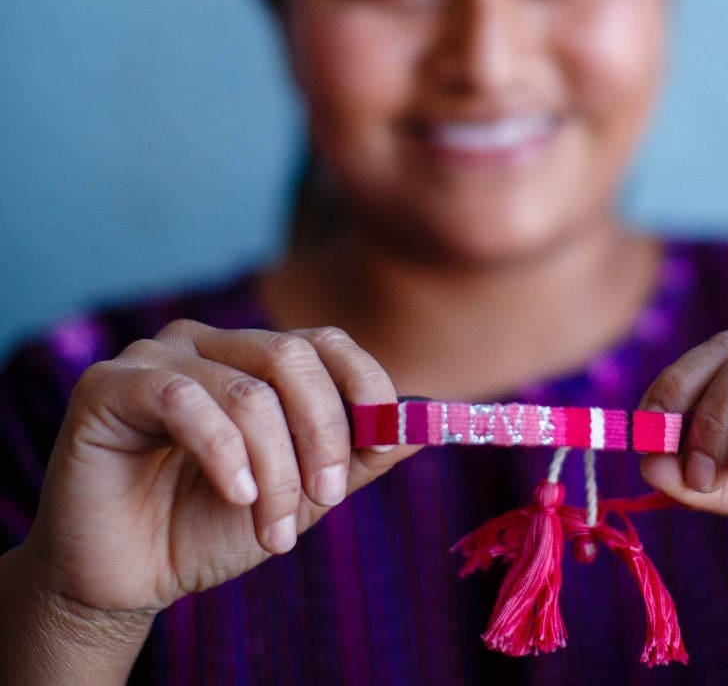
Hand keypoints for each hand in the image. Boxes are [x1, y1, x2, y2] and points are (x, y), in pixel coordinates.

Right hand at [21, 320, 415, 617]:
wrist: (128, 577)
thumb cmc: (211, 527)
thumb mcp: (302, 494)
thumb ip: (357, 456)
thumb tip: (423, 427)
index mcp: (256, 357)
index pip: (326, 343)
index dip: (366, 386)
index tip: (384, 444)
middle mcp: (210, 343)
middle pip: (294, 358)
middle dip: (323, 435)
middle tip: (327, 498)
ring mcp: (157, 356)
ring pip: (248, 391)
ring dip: (275, 469)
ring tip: (273, 530)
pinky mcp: (110, 384)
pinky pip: (184, 400)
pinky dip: (224, 453)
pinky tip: (234, 495)